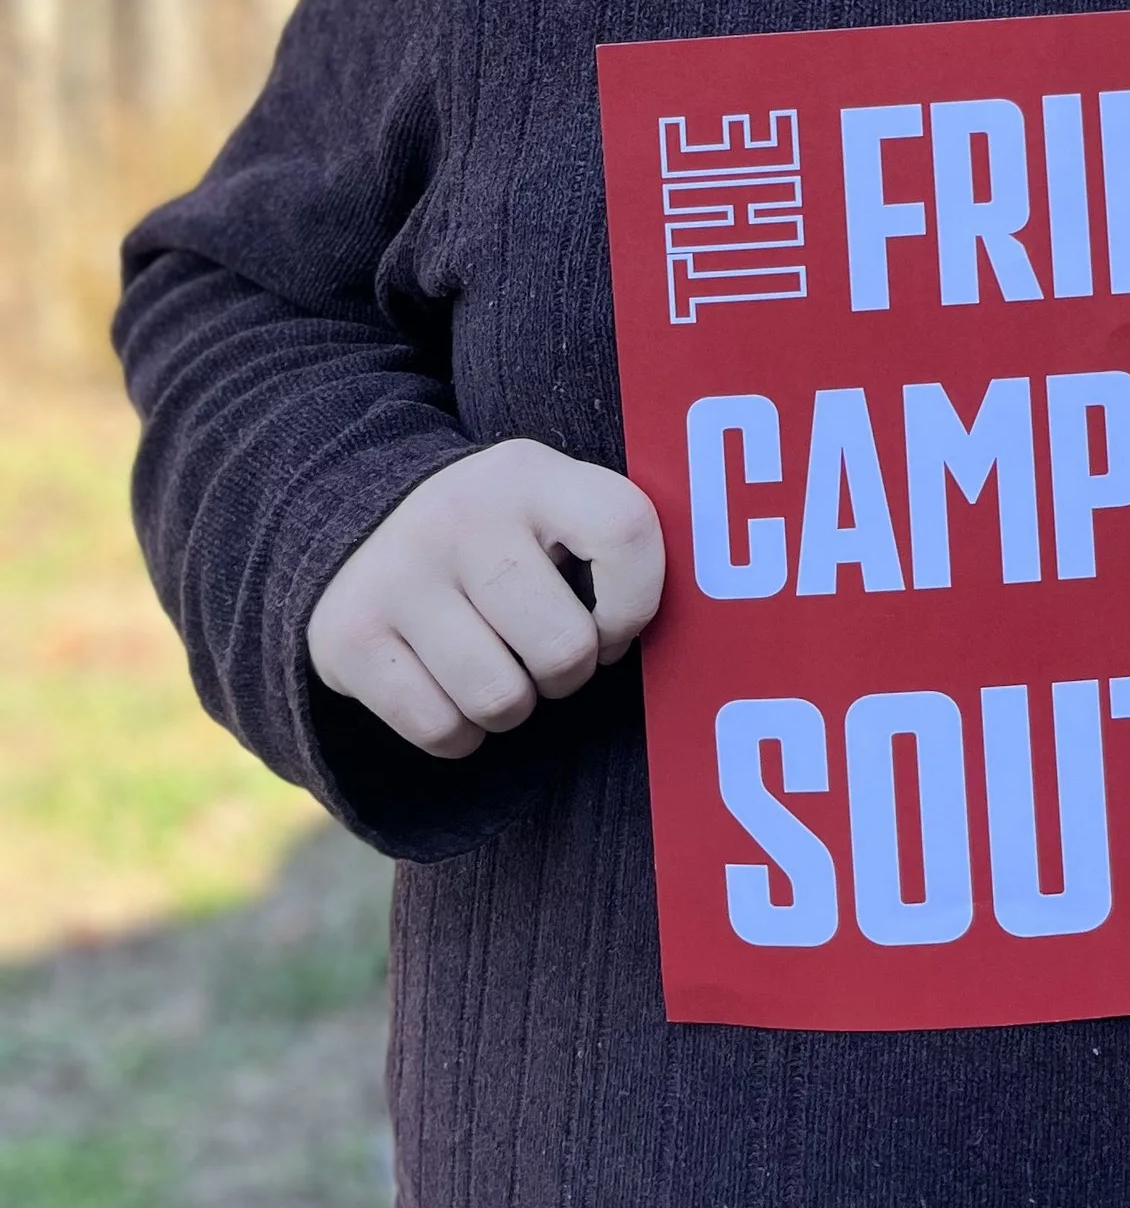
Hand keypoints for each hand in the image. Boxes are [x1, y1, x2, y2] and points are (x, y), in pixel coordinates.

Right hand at [307, 440, 664, 758]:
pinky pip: (440, 731)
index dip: (637, 603)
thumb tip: (703, 628)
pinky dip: (459, 733)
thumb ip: (613, 545)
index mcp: (528, 474)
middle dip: (568, 671)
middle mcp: (458, 516)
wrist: (354, 524)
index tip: (612, 621)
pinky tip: (448, 688)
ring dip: (513, 706)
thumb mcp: (552, 507)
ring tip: (498, 665)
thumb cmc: (497, 537)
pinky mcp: (347, 638)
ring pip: (501, 701)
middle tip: (546, 650)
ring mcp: (396, 576)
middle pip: (563, 648)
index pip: (627, 531)